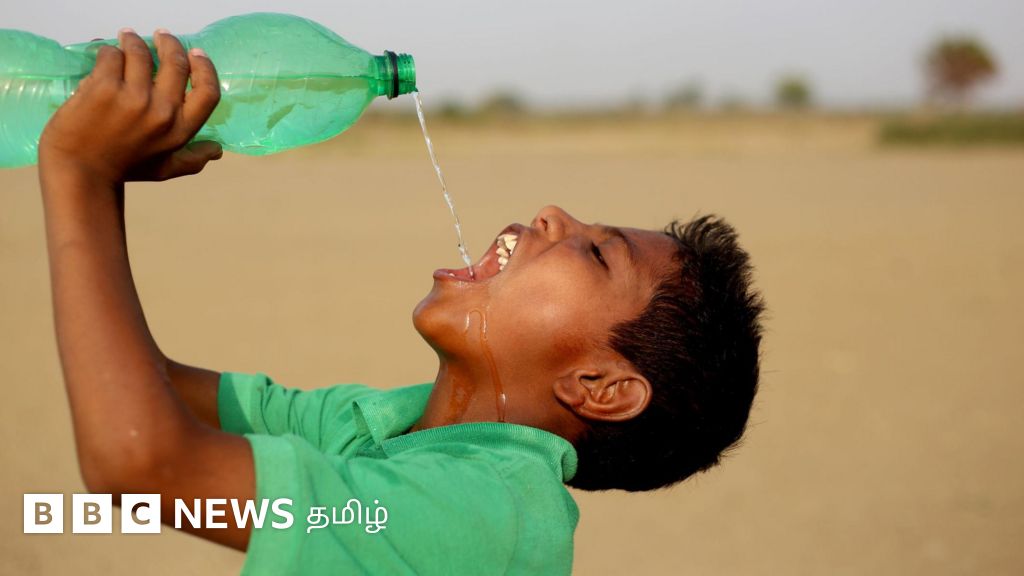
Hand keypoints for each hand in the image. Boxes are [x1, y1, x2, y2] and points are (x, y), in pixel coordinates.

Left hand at [39, 28, 222, 184]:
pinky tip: (105, 55)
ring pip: (140, 52)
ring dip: (133, 41)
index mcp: (180, 130)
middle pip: (175, 62)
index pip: (207, 92)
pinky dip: (108, 52)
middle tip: (160, 36)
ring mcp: (133, 98)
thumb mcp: (164, 169)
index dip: (204, 67)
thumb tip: (217, 151)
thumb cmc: (123, 169)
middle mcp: (162, 112)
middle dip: (168, 43)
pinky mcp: (104, 87)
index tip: (195, 53)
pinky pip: (111, 55)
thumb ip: (192, 160)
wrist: (80, 171)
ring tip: (127, 38)